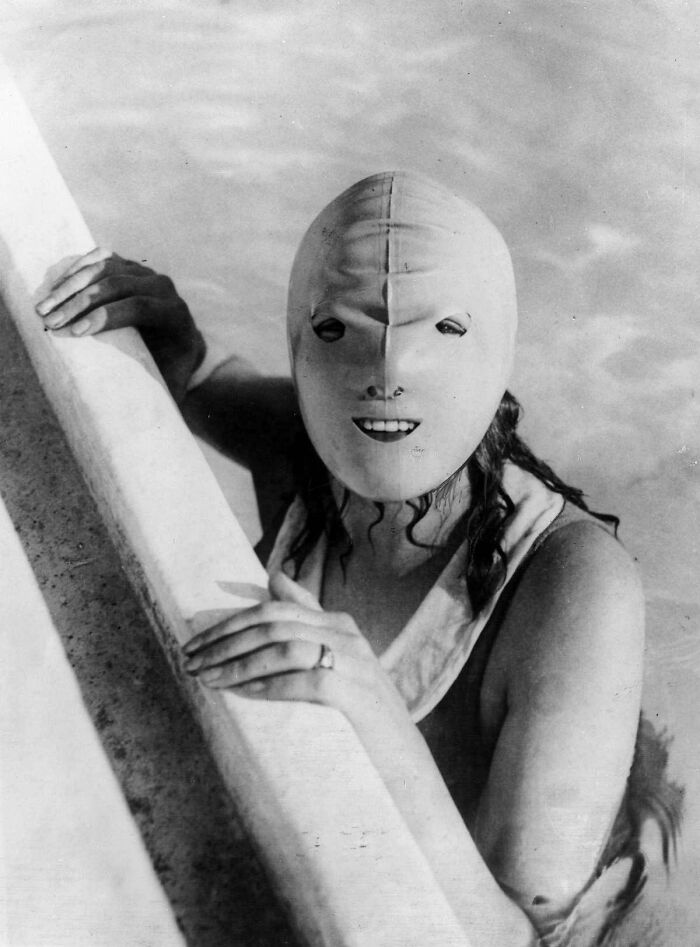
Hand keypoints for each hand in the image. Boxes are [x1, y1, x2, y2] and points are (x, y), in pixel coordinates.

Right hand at [36, 247, 204, 402]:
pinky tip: (55, 287)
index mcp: (175, 314)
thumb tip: (141, 421)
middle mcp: (163, 288)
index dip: (107, 316)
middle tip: (51, 321)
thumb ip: (162, 397)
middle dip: (81, 302)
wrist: (182, 346)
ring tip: (45, 307)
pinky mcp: (129, 267)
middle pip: (117, 285)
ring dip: (71, 286)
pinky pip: (100, 259)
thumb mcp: (173, 386)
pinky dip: (76, 270)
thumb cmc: (173, 373)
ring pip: (105, 268)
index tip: (76, 332)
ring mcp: (145, 273)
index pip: (140, 307)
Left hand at [182, 572, 404, 724]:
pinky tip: (242, 695)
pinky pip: (305, 680)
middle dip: (224, 642)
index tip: (194, 644)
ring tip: (207, 679)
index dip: (229, 624)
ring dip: (237, 663)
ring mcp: (354, 663)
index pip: (273, 609)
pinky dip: (269, 685)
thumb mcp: (336, 662)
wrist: (405, 763)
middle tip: (190, 662)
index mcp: (339, 624)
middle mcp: (347, 635)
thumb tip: (275, 577)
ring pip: (283, 647)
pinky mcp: (357, 695)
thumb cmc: (362, 717)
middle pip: (272, 624)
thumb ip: (308, 622)